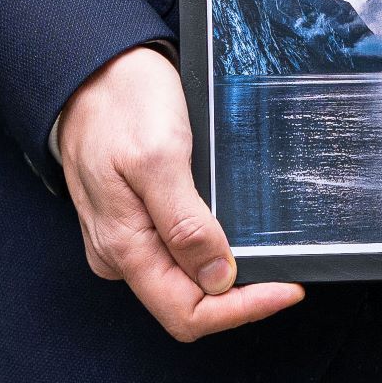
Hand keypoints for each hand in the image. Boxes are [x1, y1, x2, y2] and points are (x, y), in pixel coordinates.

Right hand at [53, 44, 305, 341]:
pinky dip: (213, 250)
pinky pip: (179, 252)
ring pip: (186, 280)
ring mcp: (129, 237)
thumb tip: (217, 280)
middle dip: (240, 298)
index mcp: (122, 247)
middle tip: (289, 271)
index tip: (287, 288)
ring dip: (230, 276)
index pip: (185, 312)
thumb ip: (184, 222)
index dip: (240, 310)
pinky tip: (239, 232)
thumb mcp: (158, 157)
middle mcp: (121, 254)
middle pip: (188, 303)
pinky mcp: (137, 218)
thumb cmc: (121, 104)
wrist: (92, 70)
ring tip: (270, 252)